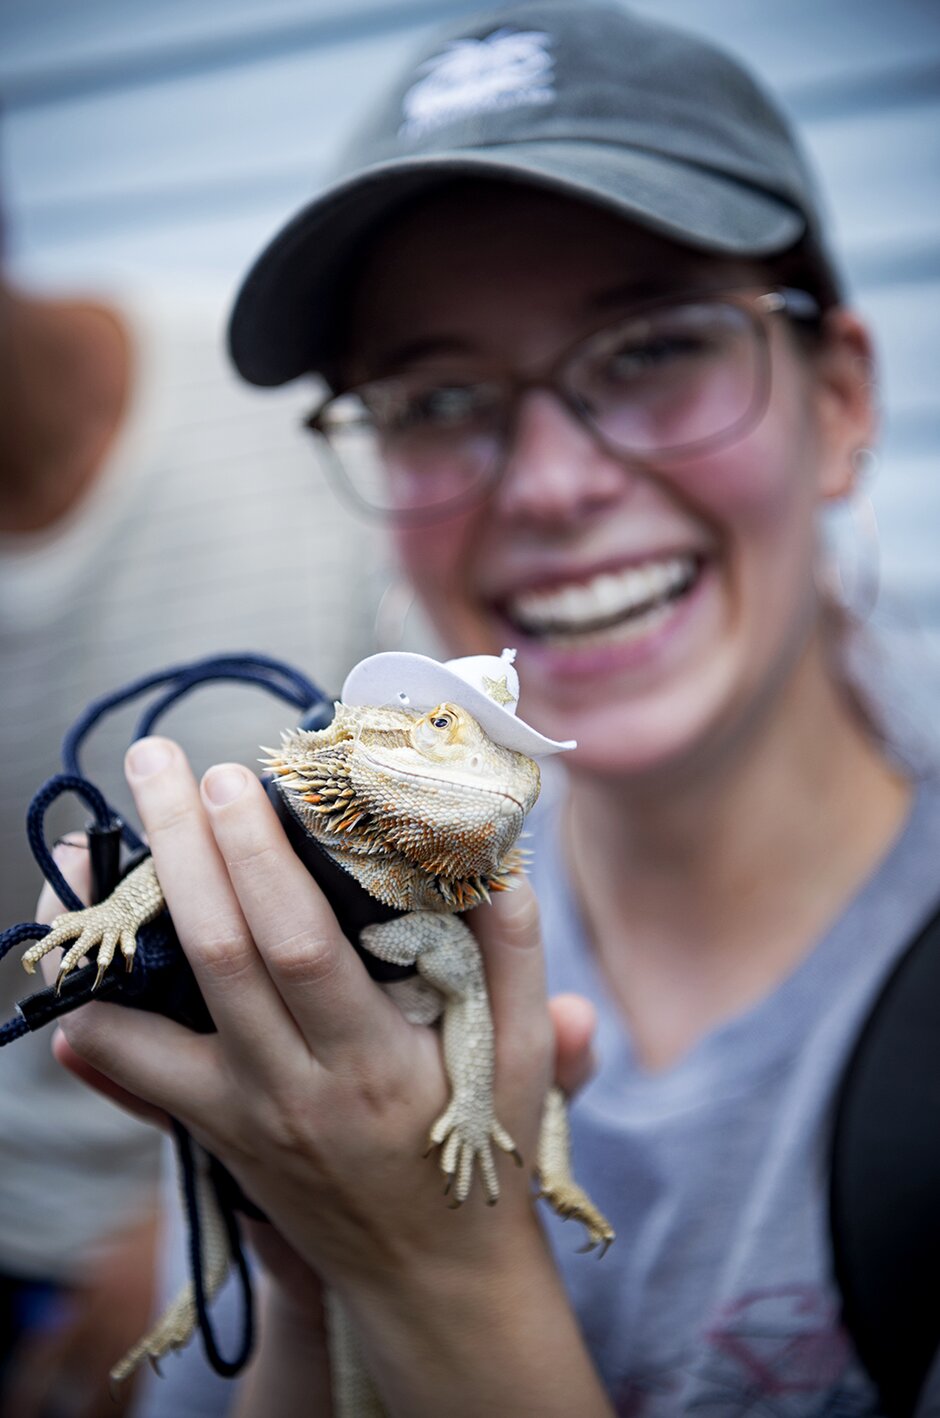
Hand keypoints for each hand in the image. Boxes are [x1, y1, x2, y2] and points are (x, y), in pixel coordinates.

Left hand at [58, 737, 556, 1290]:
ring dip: (114, 926)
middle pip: (217, 954)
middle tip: (158, 764)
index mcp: (376, 1061)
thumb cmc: (479, 1154)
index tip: (235, 779)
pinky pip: (138, 1080)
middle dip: (180, 846)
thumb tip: (499, 865)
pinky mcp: (217, 1138)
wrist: (430, 1278)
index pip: (299, 945)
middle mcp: (297, 1089)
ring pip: (156, 1013)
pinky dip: (97, 1027)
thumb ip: (515, 959)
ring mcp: (245, 1119)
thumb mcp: (518, 1059)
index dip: (257, 859)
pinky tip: (73, 973)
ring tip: (85, 848)